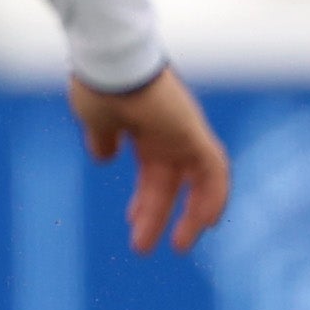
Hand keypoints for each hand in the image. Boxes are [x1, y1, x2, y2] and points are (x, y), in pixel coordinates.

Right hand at [73, 65, 232, 254]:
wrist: (111, 63)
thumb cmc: (99, 85)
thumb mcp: (96, 120)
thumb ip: (103, 139)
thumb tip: (104, 158)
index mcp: (145, 130)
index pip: (152, 172)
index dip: (144, 200)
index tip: (133, 222)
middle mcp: (169, 133)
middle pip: (169, 182)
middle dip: (155, 215)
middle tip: (141, 246)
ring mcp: (185, 132)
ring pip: (196, 181)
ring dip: (189, 214)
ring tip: (179, 245)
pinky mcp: (195, 133)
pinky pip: (214, 171)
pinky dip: (213, 197)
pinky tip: (205, 224)